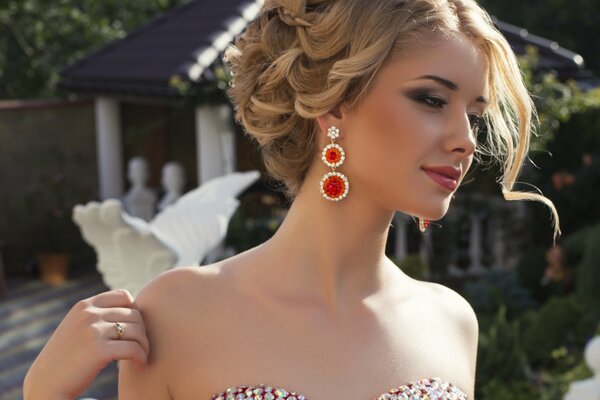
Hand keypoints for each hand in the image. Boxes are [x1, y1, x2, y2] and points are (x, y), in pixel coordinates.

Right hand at [23, 289, 149, 399]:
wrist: (45, 384)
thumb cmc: (65, 358)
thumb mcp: (77, 327)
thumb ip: (97, 314)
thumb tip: (132, 305)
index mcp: (84, 306)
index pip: (123, 295)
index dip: (135, 310)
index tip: (135, 328)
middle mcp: (89, 314)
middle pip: (134, 314)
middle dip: (142, 331)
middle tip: (141, 346)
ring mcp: (93, 331)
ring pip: (137, 331)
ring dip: (144, 346)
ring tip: (142, 357)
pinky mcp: (99, 351)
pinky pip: (133, 349)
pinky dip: (141, 357)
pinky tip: (140, 365)